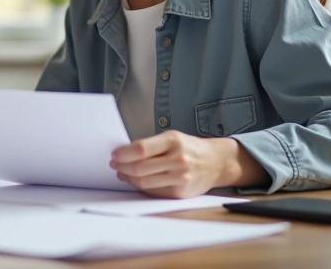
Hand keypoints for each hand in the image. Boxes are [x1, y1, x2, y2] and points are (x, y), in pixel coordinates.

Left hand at [110, 131, 267, 198]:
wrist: (216, 163)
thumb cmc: (189, 148)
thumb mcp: (173, 138)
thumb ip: (151, 145)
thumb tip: (124, 154)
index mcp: (173, 141)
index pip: (140, 149)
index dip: (123, 153)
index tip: (114, 154)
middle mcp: (178, 159)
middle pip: (140, 168)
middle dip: (122, 167)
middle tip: (114, 164)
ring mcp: (180, 177)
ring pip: (144, 182)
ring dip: (128, 178)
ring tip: (122, 173)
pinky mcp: (180, 192)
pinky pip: (153, 191)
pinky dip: (140, 186)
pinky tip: (134, 181)